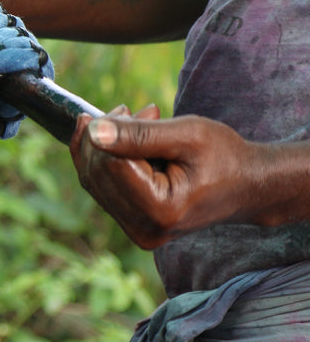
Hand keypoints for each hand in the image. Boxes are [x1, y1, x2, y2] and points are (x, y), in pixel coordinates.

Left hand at [69, 106, 257, 248]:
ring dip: (105, 146)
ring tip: (139, 123)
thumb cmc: (225, 157)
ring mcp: (137, 231)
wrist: (249, 186)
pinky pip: (102, 188)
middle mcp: (144, 229)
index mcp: (160, 211)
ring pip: (93, 179)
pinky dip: (107, 159)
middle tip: (137, 111)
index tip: (142, 109)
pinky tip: (126, 139)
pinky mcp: (133, 224)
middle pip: (97, 173)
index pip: (110, 164)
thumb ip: (139, 134)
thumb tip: (93, 131)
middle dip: (107, 136)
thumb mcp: (187, 135)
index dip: (115, 130)